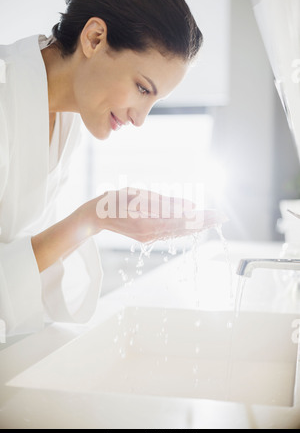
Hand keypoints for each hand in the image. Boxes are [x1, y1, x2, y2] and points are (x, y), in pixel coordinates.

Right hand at [81, 188, 227, 243]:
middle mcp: (152, 234)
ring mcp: (150, 237)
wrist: (95, 217)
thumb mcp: (137, 195)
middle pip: (185, 229)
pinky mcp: (147, 236)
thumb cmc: (113, 201)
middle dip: (205, 223)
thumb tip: (190, 205)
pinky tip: (194, 224)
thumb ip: (164, 201)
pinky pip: (171, 232)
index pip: (184, 221)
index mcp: (149, 223)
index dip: (202, 218)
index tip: (218, 214)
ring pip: (179, 232)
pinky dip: (185, 228)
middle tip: (223, 217)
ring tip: (214, 220)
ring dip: (197, 226)